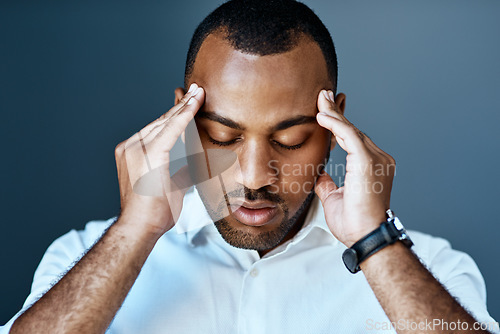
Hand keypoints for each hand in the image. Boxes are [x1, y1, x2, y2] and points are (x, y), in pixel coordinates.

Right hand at [114, 83, 204, 238]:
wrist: (140, 227)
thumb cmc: (153, 213)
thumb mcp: (170, 185)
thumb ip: (180, 171)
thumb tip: (195, 165)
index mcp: (132, 152)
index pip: (157, 128)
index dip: (174, 114)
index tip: (187, 101)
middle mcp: (131, 146)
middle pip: (161, 121)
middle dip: (181, 105)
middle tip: (197, 90)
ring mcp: (136, 148)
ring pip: (166, 122)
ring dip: (185, 106)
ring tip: (199, 92)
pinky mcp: (149, 153)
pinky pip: (171, 129)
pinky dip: (185, 115)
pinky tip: (195, 103)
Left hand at [315, 90, 395, 246]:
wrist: (365, 237)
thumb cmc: (354, 223)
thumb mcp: (334, 197)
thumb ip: (328, 182)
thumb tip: (318, 174)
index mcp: (371, 167)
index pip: (352, 139)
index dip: (338, 125)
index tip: (324, 112)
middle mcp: (378, 159)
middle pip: (352, 130)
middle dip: (336, 112)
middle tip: (322, 95)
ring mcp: (375, 159)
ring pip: (350, 130)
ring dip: (334, 114)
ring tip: (320, 99)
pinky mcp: (368, 161)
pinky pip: (350, 136)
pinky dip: (335, 124)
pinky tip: (321, 116)